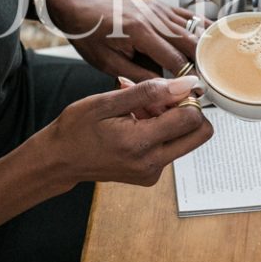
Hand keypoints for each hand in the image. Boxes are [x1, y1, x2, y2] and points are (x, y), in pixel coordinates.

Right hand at [37, 76, 212, 188]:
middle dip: (187, 112)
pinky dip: (160, 133)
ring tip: (138, 113)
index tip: (165, 91)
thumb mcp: (108, 101)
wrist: (59, 160)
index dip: (184, 98)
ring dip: (171, 122)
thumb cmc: (77, 128)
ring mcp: (152, 173)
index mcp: (140, 143)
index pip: (192, 119)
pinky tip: (135, 125)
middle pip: (200, 134)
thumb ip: (150, 92)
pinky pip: (171, 149)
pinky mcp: (150, 176)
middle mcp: (152, 163)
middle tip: (159, 102)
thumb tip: (186, 84)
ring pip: (186, 140)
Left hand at [43, 0, 207, 79]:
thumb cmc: (91, 37)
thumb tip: (164, 90)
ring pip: (193, 30)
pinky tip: (213, 41)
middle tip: (212, 85)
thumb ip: (138, 76)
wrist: (82, 8)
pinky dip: (201, 30)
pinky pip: (188, 18)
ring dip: (205, 49)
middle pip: (190, 43)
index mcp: (139, 32)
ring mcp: (159, 10)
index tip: (198, 94)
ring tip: (216, 68)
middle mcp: (154, 18)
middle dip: (202, 65)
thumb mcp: (108, 63)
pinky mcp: (161, 7)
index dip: (189, 79)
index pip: (175, 60)